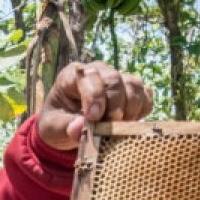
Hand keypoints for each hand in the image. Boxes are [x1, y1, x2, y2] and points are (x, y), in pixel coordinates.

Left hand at [37, 61, 153, 150]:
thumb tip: (80, 128)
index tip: (93, 118)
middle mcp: (98, 71)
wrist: (67, 127)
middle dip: (114, 107)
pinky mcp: (131, 91)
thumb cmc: (57, 123)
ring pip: (134, 86)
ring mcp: (117, 78)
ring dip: (130, 110)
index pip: (89, 77)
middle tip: (107, 128)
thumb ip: (65, 128)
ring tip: (116, 128)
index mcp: (72, 75)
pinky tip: (127, 123)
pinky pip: (146, 96)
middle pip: (115, 80)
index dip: (95, 97)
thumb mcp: (53, 129)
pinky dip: (141, 112)